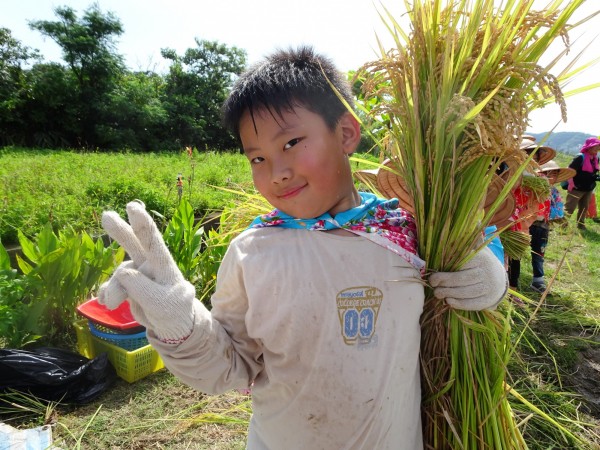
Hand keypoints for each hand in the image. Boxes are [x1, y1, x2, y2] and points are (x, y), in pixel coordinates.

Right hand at [98, 201, 194, 341]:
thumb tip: (122, 272)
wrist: (172, 326)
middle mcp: (151, 265)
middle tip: (107, 216)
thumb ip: (142, 288)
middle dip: (121, 231)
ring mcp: (140, 274)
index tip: (133, 206)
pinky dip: (108, 292)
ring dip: (113, 287)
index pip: (153, 243)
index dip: (142, 224)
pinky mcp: (130, 285)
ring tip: (111, 303)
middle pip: (135, 244)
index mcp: (164, 267)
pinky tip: (105, 301)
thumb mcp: (162, 304)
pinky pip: (114, 285)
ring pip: (120, 272)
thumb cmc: (175, 312)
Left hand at [429, 247, 507, 310]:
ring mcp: (489, 287)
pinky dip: (460, 304)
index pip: (461, 265)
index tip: (432, 276)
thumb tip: (461, 229)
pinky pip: (473, 303)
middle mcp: (487, 272)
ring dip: (449, 293)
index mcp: (481, 258)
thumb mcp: (474, 252)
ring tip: (437, 293)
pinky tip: (449, 302)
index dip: (445, 272)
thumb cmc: (479, 264)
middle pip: (462, 279)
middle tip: (432, 285)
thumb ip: (464, 245)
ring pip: (466, 292)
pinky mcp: (489, 300)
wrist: (499, 279)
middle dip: (445, 283)